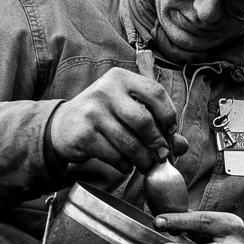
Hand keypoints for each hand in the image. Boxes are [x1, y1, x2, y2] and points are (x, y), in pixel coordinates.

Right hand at [48, 68, 187, 172]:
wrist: (62, 126)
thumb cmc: (102, 116)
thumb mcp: (126, 110)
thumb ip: (155, 124)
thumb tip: (181, 146)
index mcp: (121, 78)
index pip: (155, 92)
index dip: (168, 115)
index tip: (171, 132)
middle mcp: (105, 90)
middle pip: (144, 120)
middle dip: (157, 143)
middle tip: (161, 156)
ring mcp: (92, 111)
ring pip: (129, 142)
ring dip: (142, 159)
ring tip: (144, 164)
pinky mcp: (84, 134)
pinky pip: (114, 155)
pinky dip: (124, 164)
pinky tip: (125, 165)